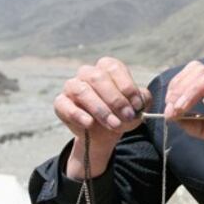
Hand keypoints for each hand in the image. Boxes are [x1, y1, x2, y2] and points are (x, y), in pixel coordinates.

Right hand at [54, 57, 150, 177]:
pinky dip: (78, 114)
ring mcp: (72, 86)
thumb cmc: (121, 115)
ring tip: (114, 124)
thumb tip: (142, 97)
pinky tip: (89, 124)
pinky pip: (65, 105)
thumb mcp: (136, 108)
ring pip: (82, 91)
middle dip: (116, 100)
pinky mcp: (61, 103)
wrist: (103, 135)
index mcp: (106, 68)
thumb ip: (142, 100)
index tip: (137, 105)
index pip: (114, 68)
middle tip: (128, 116)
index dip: (127, 86)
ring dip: (100, 109)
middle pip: (98, 78)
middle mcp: (88, 73)